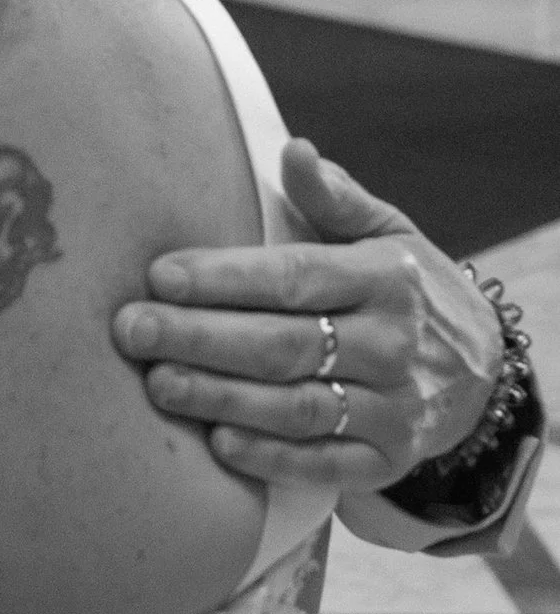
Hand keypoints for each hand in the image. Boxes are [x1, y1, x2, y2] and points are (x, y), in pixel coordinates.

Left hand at [113, 140, 502, 491]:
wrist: (481, 369)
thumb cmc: (404, 286)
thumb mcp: (386, 232)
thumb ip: (334, 197)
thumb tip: (293, 150)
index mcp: (386, 278)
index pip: (294, 278)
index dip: (224, 279)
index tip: (160, 276)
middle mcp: (393, 345)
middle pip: (285, 344)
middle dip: (201, 338)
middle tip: (133, 331)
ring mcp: (395, 408)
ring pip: (298, 407)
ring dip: (223, 398)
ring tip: (159, 385)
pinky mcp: (389, 459)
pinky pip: (325, 463)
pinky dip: (272, 456)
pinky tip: (219, 442)